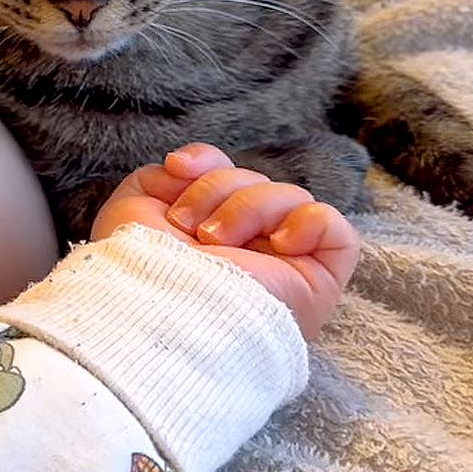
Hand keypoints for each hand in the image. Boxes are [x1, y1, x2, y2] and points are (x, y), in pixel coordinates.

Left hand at [92, 143, 360, 339]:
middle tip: (191, 228)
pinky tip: (278, 243)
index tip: (177, 168)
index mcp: (212, 230)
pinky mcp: (318, 282)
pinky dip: (309, 223)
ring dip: (248, 208)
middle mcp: (250, 245)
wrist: (162, 310)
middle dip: (216, 190)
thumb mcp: (134, 208)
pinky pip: (338, 231)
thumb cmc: (142, 267)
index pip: (228, 175)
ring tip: (218, 242)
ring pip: (289, 196)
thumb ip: (162, 177)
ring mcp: (286, 262)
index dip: (208, 161)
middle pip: (254, 181)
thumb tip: (189, 166)